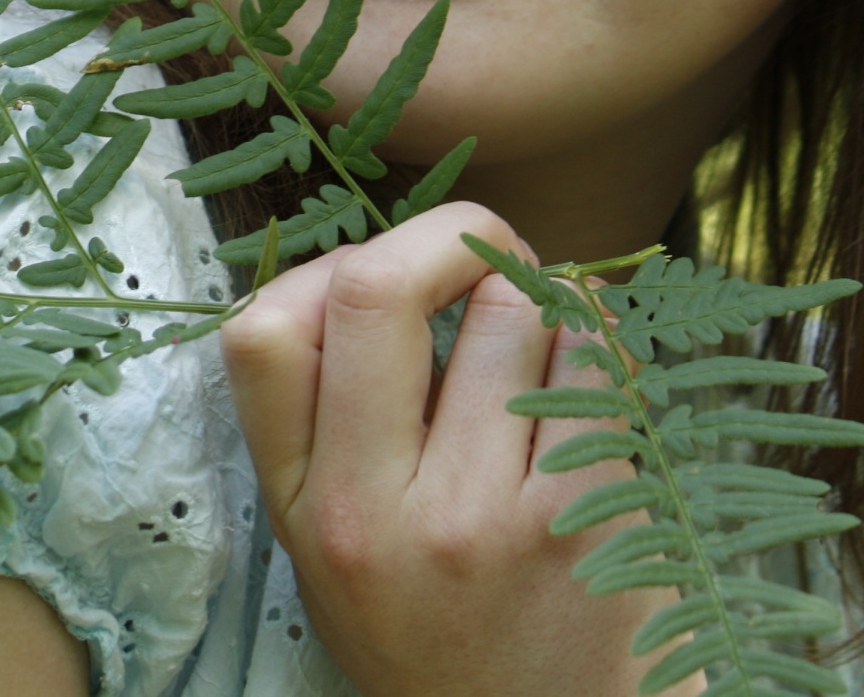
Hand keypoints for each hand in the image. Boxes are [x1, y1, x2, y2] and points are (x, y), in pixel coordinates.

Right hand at [219, 203, 692, 696]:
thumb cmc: (436, 627)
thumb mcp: (328, 549)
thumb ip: (323, 426)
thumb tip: (373, 264)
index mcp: (306, 509)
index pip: (262, 331)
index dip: (325, 269)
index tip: (380, 282)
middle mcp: (381, 512)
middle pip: (379, 289)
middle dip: (447, 235)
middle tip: (484, 253)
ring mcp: (486, 517)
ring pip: (514, 308)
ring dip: (539, 297)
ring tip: (544, 341)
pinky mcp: (586, 522)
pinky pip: (598, 366)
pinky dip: (600, 346)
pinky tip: (591, 378)